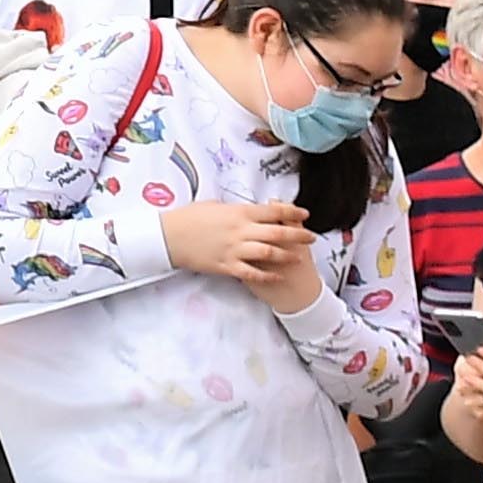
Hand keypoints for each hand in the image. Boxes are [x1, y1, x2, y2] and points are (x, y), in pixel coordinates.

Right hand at [159, 197, 311, 287]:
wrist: (171, 236)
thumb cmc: (190, 217)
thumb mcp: (215, 206)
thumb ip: (236, 210)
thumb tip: (249, 211)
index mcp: (239, 212)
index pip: (273, 211)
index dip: (292, 211)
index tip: (304, 213)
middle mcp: (241, 230)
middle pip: (277, 232)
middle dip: (298, 235)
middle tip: (312, 237)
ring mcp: (235, 249)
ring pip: (269, 253)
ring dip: (286, 255)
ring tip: (299, 257)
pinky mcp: (227, 266)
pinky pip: (252, 272)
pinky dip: (267, 275)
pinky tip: (277, 276)